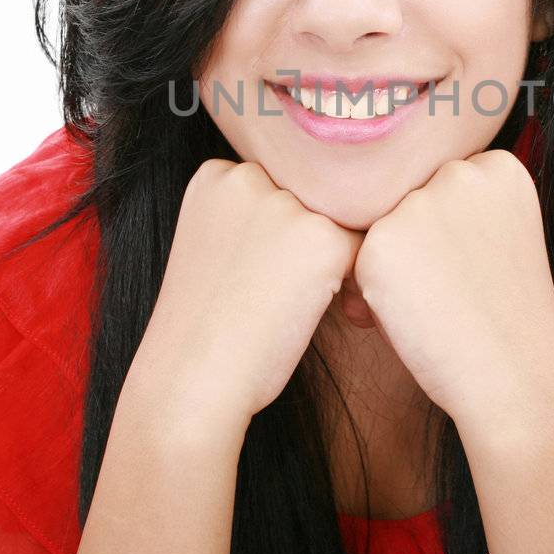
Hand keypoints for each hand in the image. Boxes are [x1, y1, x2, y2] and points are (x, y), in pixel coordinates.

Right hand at [131, 159, 363, 427]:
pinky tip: (322, 312)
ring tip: (295, 303)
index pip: (278, 187)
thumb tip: (317, 211)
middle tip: (277, 292)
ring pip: (338, 222)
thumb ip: (253, 215)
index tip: (256, 272)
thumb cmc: (204, 326)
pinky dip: (352, 284)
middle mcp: (250, 176)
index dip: (278, 233)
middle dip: (306, 242)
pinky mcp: (323, 239)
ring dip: (331, 260)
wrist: (192, 378)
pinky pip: (362, 250)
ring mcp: (286, 205)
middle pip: (309, 199)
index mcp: (216, 174)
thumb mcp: (212, 245)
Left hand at [350, 149, 553, 433]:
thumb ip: (456, 205)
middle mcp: (458, 173)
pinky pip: (358, 263)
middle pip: (410, 203)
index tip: (482, 270)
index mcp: (499, 167)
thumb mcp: (500, 236)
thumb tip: (377, 200)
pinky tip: (417, 319)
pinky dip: (376, 296)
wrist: (516, 377)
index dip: (452, 237)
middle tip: (460, 294)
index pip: (445, 188)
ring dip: (394, 269)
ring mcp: (418, 204)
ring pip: (382, 231)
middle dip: (419, 248)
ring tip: (440, 307)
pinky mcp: (380, 243)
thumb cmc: (506, 317)